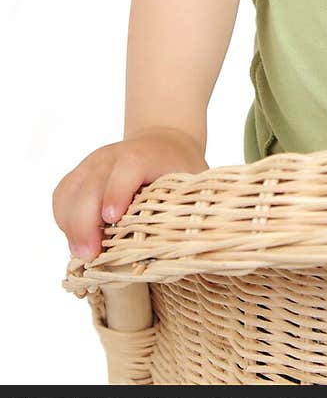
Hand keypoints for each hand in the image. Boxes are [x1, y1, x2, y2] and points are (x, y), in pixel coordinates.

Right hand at [53, 128, 208, 261]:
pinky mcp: (79, 174)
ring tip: (83, 254)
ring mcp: (92, 163)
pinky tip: (75, 240)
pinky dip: (64, 220)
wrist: (164, 141)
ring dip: (71, 226)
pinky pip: (62, 196)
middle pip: (90, 186)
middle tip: (90, 256)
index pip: (127, 168)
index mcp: (143, 155)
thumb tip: (183, 243)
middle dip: (86, 222)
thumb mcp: (193, 181)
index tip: (112, 218)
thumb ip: (187, 204)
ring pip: (69, 192)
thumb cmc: (179, 167)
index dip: (117, 192)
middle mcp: (112, 156)